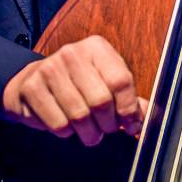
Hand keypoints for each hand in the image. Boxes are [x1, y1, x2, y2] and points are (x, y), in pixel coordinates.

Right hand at [0, 34, 149, 145]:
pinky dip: (66, 132)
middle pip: (101, 101)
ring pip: (80, 116)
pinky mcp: (32, 88)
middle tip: (105, 130)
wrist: (31, 81)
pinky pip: (59, 124)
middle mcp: (72, 53)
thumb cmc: (75, 84)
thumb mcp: (104, 82)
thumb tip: (150, 116)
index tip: (131, 125)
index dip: (129, 110)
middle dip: (107, 125)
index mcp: (96, 48)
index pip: (121, 81)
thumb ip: (128, 98)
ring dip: (88, 133)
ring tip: (88, 131)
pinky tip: (65, 123)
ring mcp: (49, 69)